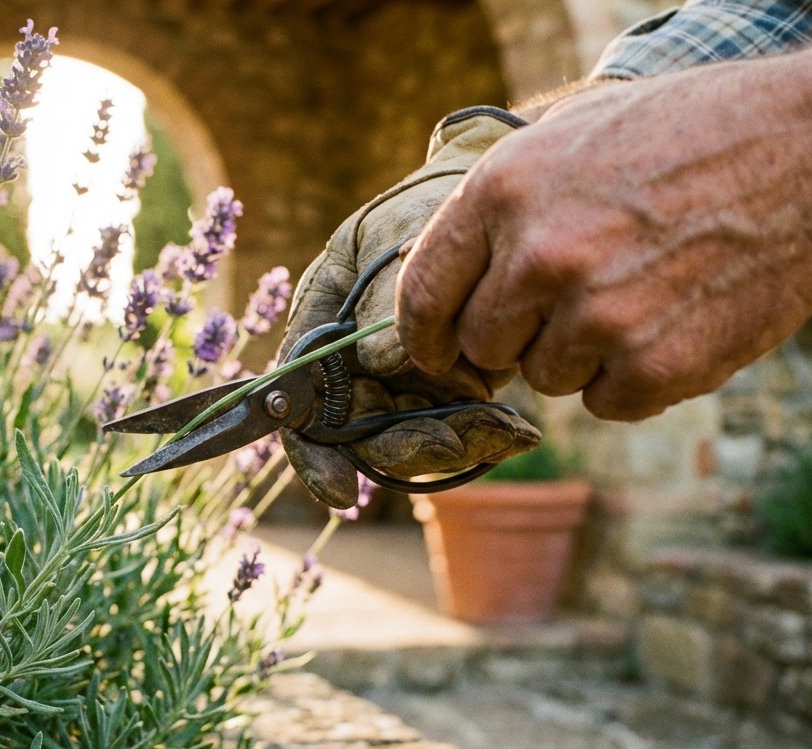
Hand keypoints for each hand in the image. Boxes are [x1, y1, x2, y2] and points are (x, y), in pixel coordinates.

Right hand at [279, 108, 540, 507]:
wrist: (496, 194)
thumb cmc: (430, 203)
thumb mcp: (397, 240)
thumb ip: (383, 302)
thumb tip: (377, 367)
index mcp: (320, 322)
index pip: (296, 405)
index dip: (313, 455)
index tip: (342, 492)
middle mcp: (353, 358)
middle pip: (358, 435)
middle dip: (405, 449)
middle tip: (455, 443)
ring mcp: (401, 375)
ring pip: (410, 440)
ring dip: (453, 446)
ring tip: (503, 432)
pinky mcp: (450, 384)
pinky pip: (456, 429)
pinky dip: (483, 436)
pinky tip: (516, 431)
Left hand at [397, 61, 811, 420]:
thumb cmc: (688, 135)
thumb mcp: (573, 132)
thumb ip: (500, 202)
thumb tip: (451, 276)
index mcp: (503, 193)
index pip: (423, 294)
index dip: (425, 337)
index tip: (439, 353)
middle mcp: (539, 258)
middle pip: (483, 347)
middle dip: (515, 338)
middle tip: (570, 304)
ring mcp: (595, 317)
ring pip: (546, 378)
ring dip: (580, 353)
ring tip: (640, 293)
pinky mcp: (653, 367)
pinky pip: (605, 402)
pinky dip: (633, 378)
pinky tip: (672, 322)